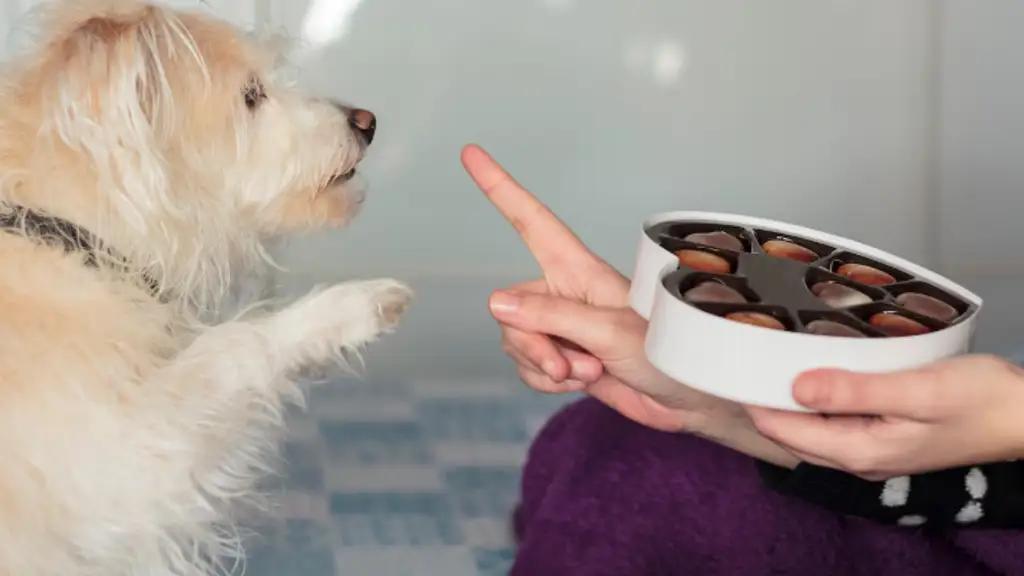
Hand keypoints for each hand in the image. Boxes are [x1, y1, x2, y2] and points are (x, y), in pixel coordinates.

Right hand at [461, 144, 797, 466]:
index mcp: (579, 270)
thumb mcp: (608, 332)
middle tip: (568, 365)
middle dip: (531, 344)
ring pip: (515, 341)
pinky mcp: (563, 358)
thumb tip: (496, 303)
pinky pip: (527, 367)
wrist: (687, 400)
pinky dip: (546, 382)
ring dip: (544, 367)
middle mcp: (565, 294)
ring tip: (588, 372)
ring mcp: (562, 327)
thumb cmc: (667, 353)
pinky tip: (580, 383)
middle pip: (510, 308)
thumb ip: (550, 317)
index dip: (500, 188)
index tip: (472, 154)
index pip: (531, 222)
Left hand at [748, 355, 1023, 479]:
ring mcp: (871, 450)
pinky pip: (833, 422)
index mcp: (860, 450)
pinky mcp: (884, 437)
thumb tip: (795, 387)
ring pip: (810, 429)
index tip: (732, 363)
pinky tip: (811, 373)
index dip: (754, 399)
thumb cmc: (978, 398)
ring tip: (765, 360)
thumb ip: (854, 391)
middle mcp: (858, 458)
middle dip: (763, 400)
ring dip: (787, 400)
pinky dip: (815, 401)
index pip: (784, 430)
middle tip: (742, 356)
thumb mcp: (916, 390)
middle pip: (791, 433)